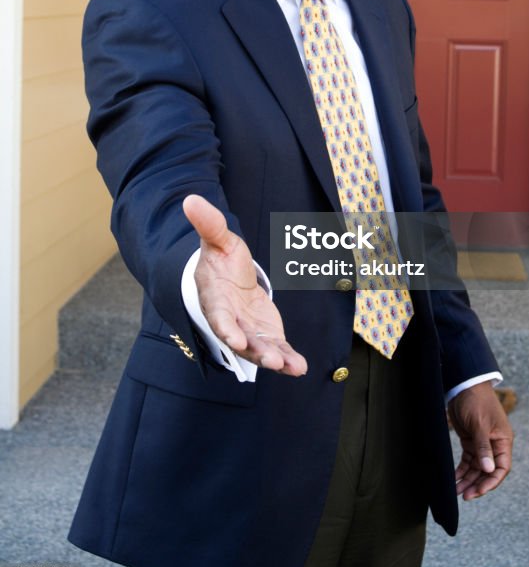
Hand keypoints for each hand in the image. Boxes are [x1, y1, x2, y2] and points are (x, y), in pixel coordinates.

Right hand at [183, 194, 307, 376]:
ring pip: (261, 350)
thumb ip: (209, 224)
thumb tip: (190, 199)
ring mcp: (248, 332)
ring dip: (275, 360)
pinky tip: (300, 367)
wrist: (230, 277)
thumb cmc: (221, 259)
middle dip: (256, 352)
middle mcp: (230, 322)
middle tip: (271, 360)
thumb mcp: (218, 239)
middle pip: (242, 341)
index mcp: (215, 300)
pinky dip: (288, 360)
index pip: (219, 318)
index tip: (235, 340)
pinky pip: (277, 350)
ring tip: (292, 367)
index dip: (226, 329)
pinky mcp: (265, 336)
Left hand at [448, 381, 512, 500]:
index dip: (491, 482)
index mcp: (503, 441)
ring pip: (477, 468)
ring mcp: (482, 444)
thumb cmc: (477, 401)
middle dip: (477, 484)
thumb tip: (489, 470)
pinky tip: (454, 479)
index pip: (502, 468)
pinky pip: (468, 461)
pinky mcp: (470, 441)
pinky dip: (462, 470)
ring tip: (456, 491)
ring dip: (468, 480)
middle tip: (465, 496)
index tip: (479, 491)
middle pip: (488, 471)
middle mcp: (494, 445)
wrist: (464, 385)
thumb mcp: (480, 425)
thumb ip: (484, 448)